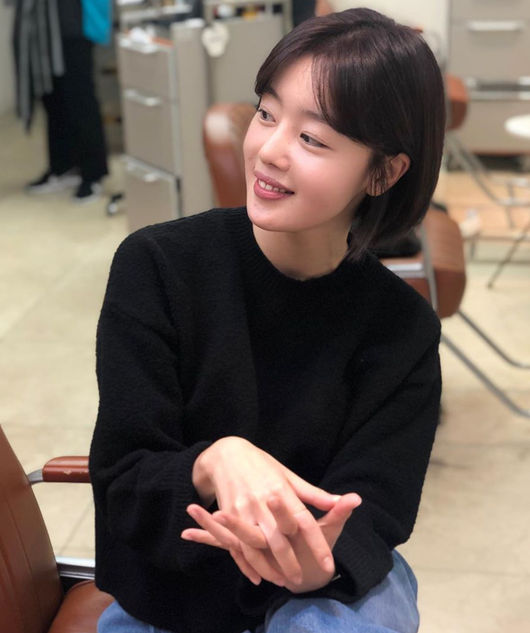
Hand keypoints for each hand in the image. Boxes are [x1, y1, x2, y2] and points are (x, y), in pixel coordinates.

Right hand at [190, 437, 349, 585]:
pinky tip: (257, 576)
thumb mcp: (288, 475)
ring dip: (268, 569)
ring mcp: (242, 510)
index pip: (303, 522)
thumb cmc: (262, 464)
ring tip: (281, 581)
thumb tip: (340, 501)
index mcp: (281, 490)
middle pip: (278, 540)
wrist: (226, 454)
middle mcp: (262, 502)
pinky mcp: (227, 515)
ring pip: (255, 548)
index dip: (317, 544)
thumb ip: (312, 493)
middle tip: (301, 580)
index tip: (328, 563)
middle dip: (290, 564)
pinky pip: (236, 546)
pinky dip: (246, 565)